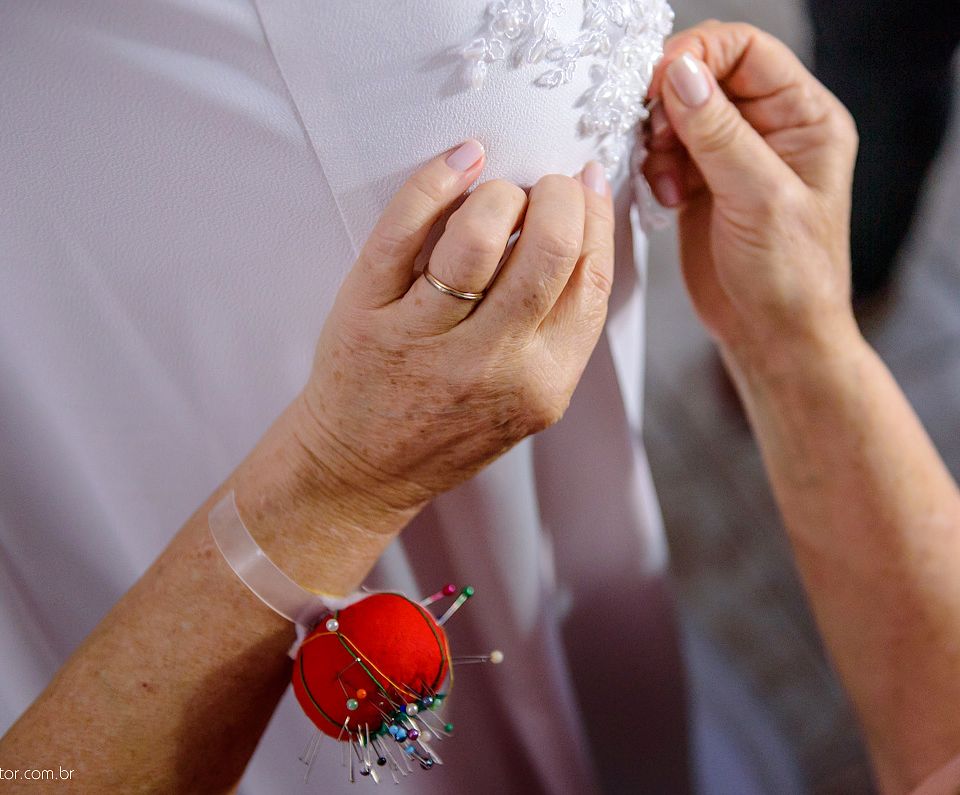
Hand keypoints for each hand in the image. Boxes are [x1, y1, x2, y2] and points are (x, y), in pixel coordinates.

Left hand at [294, 142, 613, 540]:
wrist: (363, 468)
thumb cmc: (449, 427)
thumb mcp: (527, 398)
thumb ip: (558, 328)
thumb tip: (586, 224)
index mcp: (543, 383)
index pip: (591, 278)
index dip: (596, 217)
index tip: (586, 186)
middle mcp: (489, 364)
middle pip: (550, 248)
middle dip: (556, 195)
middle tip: (543, 186)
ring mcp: (425, 338)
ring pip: (480, 235)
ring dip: (499, 192)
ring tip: (495, 191)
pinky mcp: (367, 314)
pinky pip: (403, 229)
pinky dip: (435, 180)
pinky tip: (459, 161)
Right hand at [642, 22, 858, 365]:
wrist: (773, 337)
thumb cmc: (793, 279)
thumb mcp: (759, 199)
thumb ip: (719, 134)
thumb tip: (682, 74)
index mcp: (806, 118)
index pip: (747, 50)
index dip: (699, 54)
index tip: (660, 81)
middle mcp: (772, 128)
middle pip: (706, 75)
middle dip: (671, 102)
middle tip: (657, 137)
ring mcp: (735, 155)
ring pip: (678, 112)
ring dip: (659, 139)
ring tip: (668, 181)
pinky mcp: (703, 182)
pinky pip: (665, 149)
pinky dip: (654, 166)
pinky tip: (666, 197)